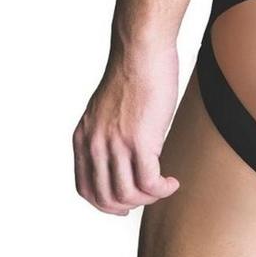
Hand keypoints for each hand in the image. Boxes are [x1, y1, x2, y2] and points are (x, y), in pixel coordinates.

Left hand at [73, 47, 180, 214]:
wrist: (141, 51)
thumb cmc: (133, 72)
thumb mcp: (106, 109)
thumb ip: (107, 132)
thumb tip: (125, 152)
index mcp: (83, 138)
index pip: (85, 188)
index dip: (105, 204)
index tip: (124, 205)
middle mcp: (94, 144)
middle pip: (105, 198)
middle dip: (129, 205)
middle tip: (149, 197)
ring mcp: (115, 144)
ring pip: (128, 195)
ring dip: (149, 198)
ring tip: (164, 187)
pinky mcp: (140, 141)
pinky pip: (149, 182)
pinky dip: (162, 189)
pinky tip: (172, 182)